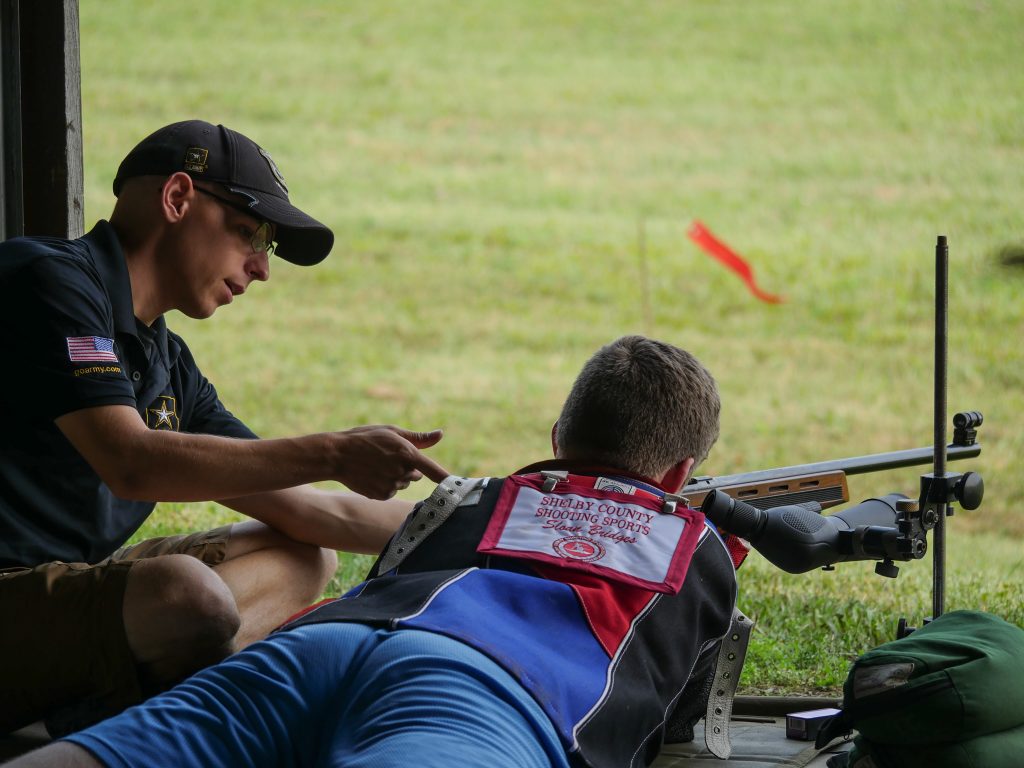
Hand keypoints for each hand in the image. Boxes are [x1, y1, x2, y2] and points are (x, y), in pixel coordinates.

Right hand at [332, 425, 448, 498]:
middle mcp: (402, 471)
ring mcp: (392, 485)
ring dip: (395, 476)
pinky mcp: (382, 495)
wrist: (337, 455)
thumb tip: (440, 434)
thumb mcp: (392, 432)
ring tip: (375, 465)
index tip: (460, 487)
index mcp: (407, 453)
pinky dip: (384, 485)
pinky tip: (371, 475)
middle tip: (386, 457)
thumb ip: (418, 438)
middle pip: (416, 475)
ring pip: (403, 483)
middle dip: (407, 467)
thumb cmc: (366, 438)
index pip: (433, 470)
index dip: (446, 479)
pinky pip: (391, 491)